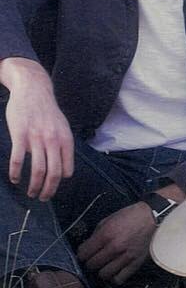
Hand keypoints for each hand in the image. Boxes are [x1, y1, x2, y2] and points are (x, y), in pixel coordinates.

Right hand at [0, 58, 73, 199]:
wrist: (33, 89)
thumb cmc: (47, 110)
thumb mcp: (63, 126)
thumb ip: (63, 146)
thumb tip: (65, 170)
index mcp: (65, 139)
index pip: (67, 168)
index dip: (60, 181)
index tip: (53, 188)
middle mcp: (53, 140)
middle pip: (53, 173)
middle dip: (48, 190)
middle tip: (43, 198)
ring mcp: (36, 137)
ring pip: (37, 170)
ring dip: (34, 186)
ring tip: (30, 193)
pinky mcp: (20, 135)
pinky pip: (18, 159)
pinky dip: (16, 173)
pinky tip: (15, 178)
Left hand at [77, 202, 156, 284]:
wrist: (153, 217)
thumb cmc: (131, 216)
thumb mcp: (109, 218)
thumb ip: (97, 233)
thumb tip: (88, 246)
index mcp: (106, 234)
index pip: (84, 253)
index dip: (81, 254)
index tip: (84, 253)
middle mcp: (114, 247)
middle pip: (92, 265)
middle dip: (90, 262)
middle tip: (94, 258)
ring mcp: (126, 257)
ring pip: (104, 274)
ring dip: (102, 270)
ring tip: (105, 265)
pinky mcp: (135, 263)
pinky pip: (119, 278)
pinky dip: (114, 276)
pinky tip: (115, 270)